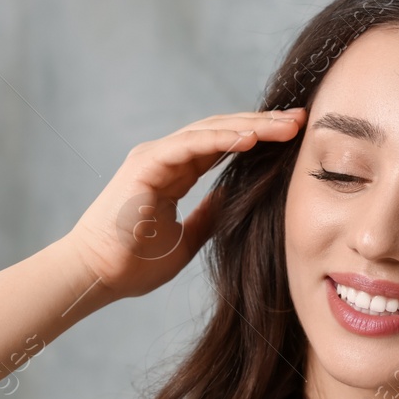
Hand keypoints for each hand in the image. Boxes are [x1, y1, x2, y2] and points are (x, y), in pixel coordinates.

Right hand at [62, 107, 306, 299]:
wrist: (96, 277)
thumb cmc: (133, 264)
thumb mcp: (187, 239)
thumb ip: (209, 215)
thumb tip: (236, 199)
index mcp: (174, 174)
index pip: (223, 147)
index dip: (258, 139)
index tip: (294, 138)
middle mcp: (165, 158)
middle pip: (222, 131)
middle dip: (263, 125)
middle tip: (301, 121)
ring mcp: (154, 157)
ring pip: (210, 130)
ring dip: (250, 126)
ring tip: (286, 126)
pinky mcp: (146, 164)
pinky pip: (190, 145)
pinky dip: (220, 139)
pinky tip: (251, 138)